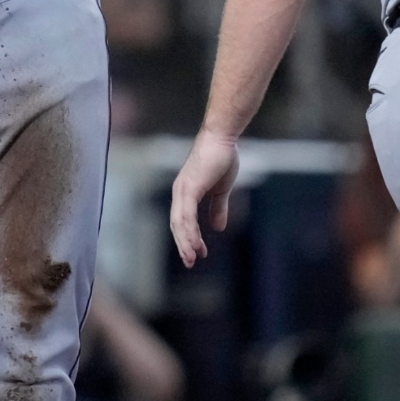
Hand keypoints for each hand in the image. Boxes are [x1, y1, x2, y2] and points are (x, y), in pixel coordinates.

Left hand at [169, 129, 240, 265]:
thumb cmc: (222, 158)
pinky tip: (195, 243)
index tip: (198, 253)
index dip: (188, 237)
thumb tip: (218, 227)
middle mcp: (180, 192)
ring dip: (185, 242)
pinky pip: (186, 214)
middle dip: (183, 244)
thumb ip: (218, 207)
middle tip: (190, 262)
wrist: (223, 138)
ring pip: (179, 222)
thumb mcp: (222, 189)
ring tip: (192, 258)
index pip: (182, 221)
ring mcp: (183, 189)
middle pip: (176, 225)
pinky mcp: (189, 187)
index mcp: (186, 192)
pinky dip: (189, 230)